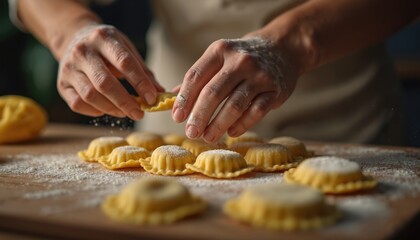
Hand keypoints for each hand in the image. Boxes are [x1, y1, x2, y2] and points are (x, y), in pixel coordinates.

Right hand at [57, 24, 162, 119]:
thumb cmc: (107, 47)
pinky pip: (78, 104)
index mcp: (103, 38)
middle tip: (140, 113)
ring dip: (112, 109)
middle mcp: (83, 51)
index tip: (152, 98)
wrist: (73, 38)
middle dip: (125, 102)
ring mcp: (69, 68)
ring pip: (90, 95)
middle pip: (105, 82)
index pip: (124, 62)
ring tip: (126, 113)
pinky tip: (107, 109)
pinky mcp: (62, 84)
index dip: (140, 83)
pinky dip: (95, 111)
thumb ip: (143, 71)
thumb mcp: (126, 49)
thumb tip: (160, 93)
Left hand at [172, 37, 300, 142]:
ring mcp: (259, 75)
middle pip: (213, 92)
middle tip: (190, 133)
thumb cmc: (242, 58)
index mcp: (220, 51)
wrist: (282, 48)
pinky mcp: (275, 90)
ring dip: (218, 125)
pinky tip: (230, 133)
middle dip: (199, 116)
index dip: (184, 99)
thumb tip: (171, 98)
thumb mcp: (219, 58)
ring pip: (234, 105)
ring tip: (207, 137)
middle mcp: (240, 61)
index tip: (177, 118)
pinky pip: (256, 112)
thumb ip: (198, 77)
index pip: (196, 76)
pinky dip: (241, 125)